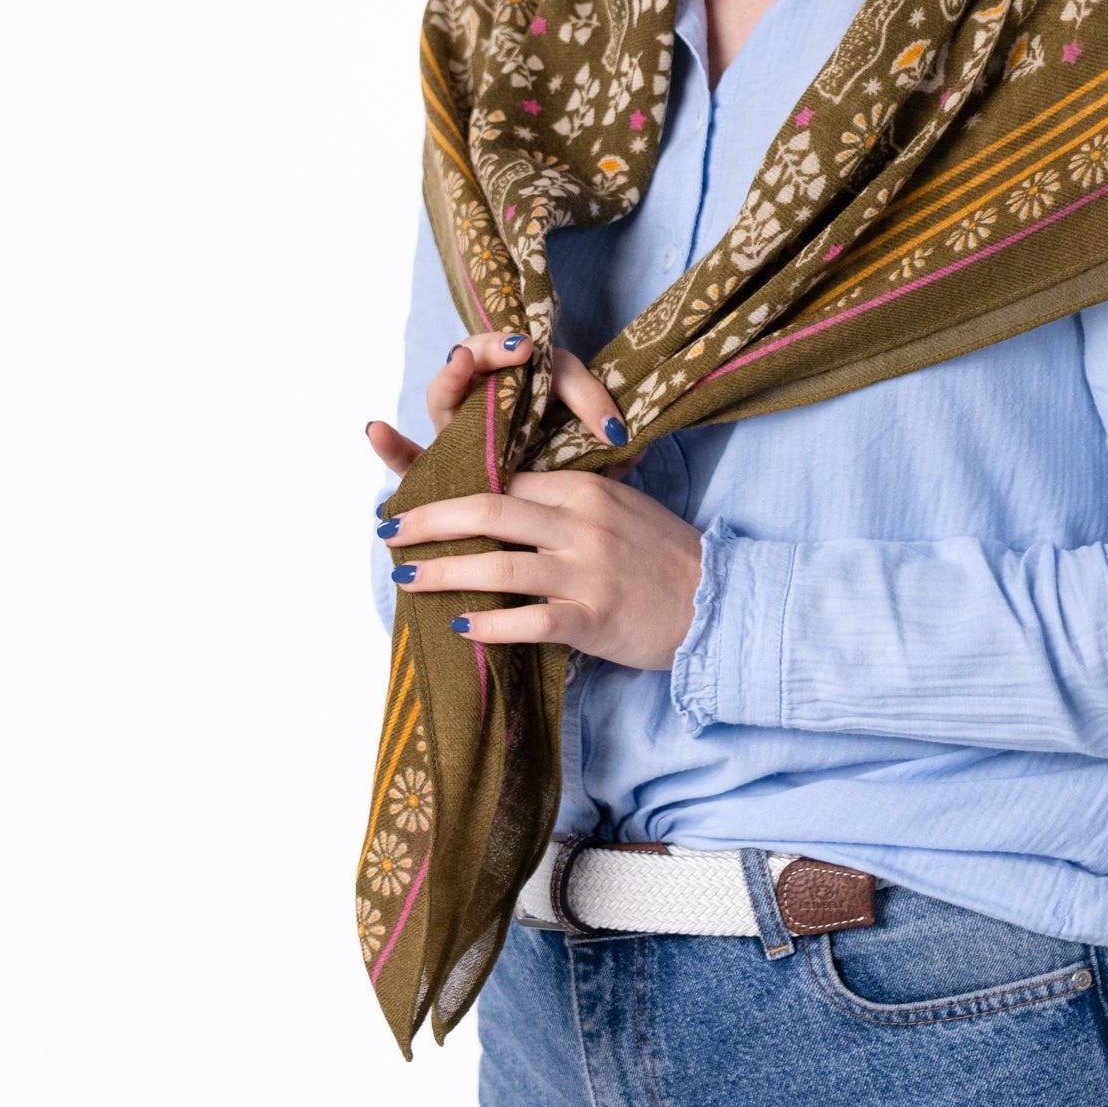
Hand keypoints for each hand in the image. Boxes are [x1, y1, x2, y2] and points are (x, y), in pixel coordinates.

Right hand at [365, 329, 631, 478]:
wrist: (567, 513)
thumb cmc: (572, 458)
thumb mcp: (592, 435)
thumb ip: (598, 418)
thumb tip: (620, 433)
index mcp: (515, 385)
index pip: (507, 354)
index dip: (510, 347)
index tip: (528, 346)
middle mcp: (481, 405)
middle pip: (472, 365)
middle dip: (484, 353)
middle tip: (501, 350)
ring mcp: (459, 437)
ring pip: (445, 398)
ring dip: (451, 379)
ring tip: (460, 363)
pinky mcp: (444, 474)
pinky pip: (412, 460)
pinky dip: (392, 447)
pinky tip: (375, 430)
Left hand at [365, 331, 700, 669]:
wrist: (718, 601)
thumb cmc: (662, 555)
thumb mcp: (616, 508)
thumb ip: (562, 502)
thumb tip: (499, 503)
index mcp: (584, 489)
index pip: (504, 478)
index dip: (451, 487)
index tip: (414, 499)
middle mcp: (582, 523)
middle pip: (489, 510)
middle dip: (428, 519)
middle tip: (389, 529)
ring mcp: (588, 571)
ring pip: (499, 565)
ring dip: (444, 572)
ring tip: (407, 578)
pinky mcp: (594, 618)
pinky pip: (530, 620)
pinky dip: (490, 624)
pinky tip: (461, 628)